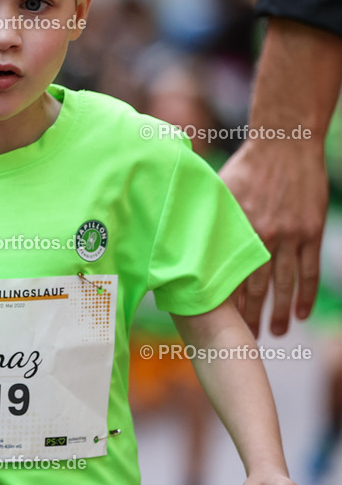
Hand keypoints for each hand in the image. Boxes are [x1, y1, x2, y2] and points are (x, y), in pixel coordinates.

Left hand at [220, 138, 327, 336]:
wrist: (284, 143)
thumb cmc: (245, 166)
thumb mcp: (217, 190)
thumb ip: (203, 217)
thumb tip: (174, 237)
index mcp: (236, 229)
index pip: (227, 274)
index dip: (222, 302)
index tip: (213, 324)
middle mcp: (263, 237)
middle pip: (255, 287)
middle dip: (249, 317)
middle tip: (244, 341)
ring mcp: (290, 236)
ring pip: (284, 284)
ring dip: (278, 313)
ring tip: (274, 334)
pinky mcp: (310, 232)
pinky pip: (309, 270)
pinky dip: (304, 294)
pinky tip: (300, 314)